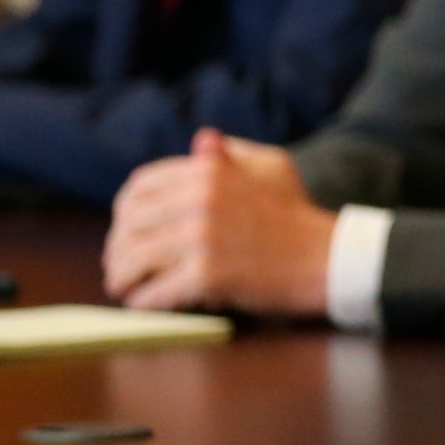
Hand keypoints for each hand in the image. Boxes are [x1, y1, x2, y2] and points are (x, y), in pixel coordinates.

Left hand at [102, 130, 332, 315]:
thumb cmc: (297, 213)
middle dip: (117, 248)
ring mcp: (201, 237)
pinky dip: (143, 301)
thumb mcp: (272, 166)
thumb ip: (233, 153)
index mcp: (209, 170)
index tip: (124, 229)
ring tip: (122, 287)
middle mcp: (200, 198)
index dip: (123, 211)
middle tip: (117, 265)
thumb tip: (201, 140)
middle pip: (130, 224)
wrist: (327, 257)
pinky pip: (155, 291)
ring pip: (135, 258)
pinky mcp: (206, 275)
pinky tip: (142, 304)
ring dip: (121, 276)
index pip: (140, 187)